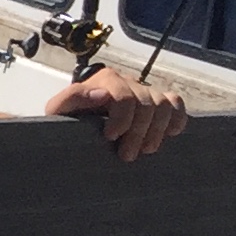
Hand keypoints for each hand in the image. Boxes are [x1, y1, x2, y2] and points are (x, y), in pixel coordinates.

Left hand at [46, 64, 188, 162]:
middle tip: (127, 155)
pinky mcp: (158, 100)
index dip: (122, 118)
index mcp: (105, 80)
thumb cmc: (67, 119)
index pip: (124, 96)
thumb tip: (101, 94)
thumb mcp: (59, 110)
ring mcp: (145, 90)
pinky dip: (177, 118)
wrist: (75, 125)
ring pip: (164, 104)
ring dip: (158, 130)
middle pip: (146, 104)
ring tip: (146, 149)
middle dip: (138, 132)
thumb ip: (72, 99)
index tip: (111, 137)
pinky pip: (176, 102)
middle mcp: (127, 81)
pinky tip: (170, 133)